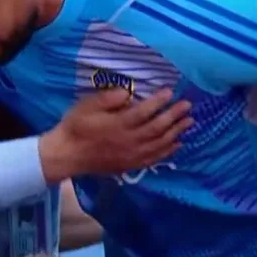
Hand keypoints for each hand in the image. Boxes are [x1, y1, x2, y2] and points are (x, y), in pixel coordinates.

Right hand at [38, 88, 193, 182]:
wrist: (67, 155)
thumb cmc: (76, 126)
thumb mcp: (86, 106)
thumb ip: (107, 99)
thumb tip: (128, 93)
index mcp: (117, 125)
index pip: (143, 112)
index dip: (158, 102)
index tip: (170, 91)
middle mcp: (128, 141)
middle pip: (157, 128)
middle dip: (174, 116)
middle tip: (188, 106)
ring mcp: (131, 155)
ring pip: (159, 144)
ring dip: (176, 132)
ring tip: (189, 122)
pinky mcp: (130, 165)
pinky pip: (154, 158)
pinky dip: (167, 151)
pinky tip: (177, 144)